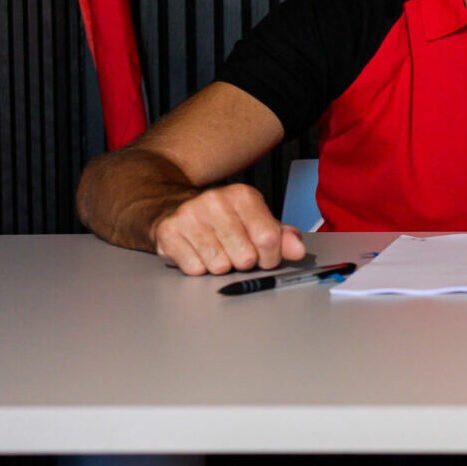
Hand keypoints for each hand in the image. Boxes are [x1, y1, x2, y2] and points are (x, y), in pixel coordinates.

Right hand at [151, 183, 304, 275]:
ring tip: (216, 251)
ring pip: (220, 266)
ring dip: (221, 266)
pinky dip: (199, 268)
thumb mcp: (257, 221)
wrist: (172, 207)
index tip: (265, 256)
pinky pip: (195, 269)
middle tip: (236, 253)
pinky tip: (197, 253)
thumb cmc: (222, 219)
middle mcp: (215, 201)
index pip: (269, 239)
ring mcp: (189, 216)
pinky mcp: (168, 233)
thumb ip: (282, 236)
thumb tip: (298, 251)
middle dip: (245, 263)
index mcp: (243, 195)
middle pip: (245, 257)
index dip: (270, 257)